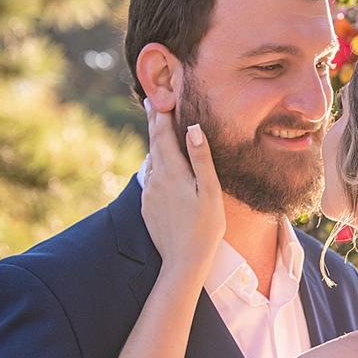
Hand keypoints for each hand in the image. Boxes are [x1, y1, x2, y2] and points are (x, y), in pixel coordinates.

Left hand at [141, 99, 225, 276]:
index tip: (160, 97)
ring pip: (151, 161)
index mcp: (172, 172)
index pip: (164, 134)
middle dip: (153, 122)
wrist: (183, 261)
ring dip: (154, 144)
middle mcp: (156, 179)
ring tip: (157, 130)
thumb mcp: (210, 191)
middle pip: (153, 143)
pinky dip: (154, 165)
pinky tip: (159, 165)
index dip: (163, 114)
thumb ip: (201, 158)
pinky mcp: (147, 206)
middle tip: (151, 103)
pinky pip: (150, 179)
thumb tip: (193, 128)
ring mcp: (149, 193)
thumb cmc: (205, 227)